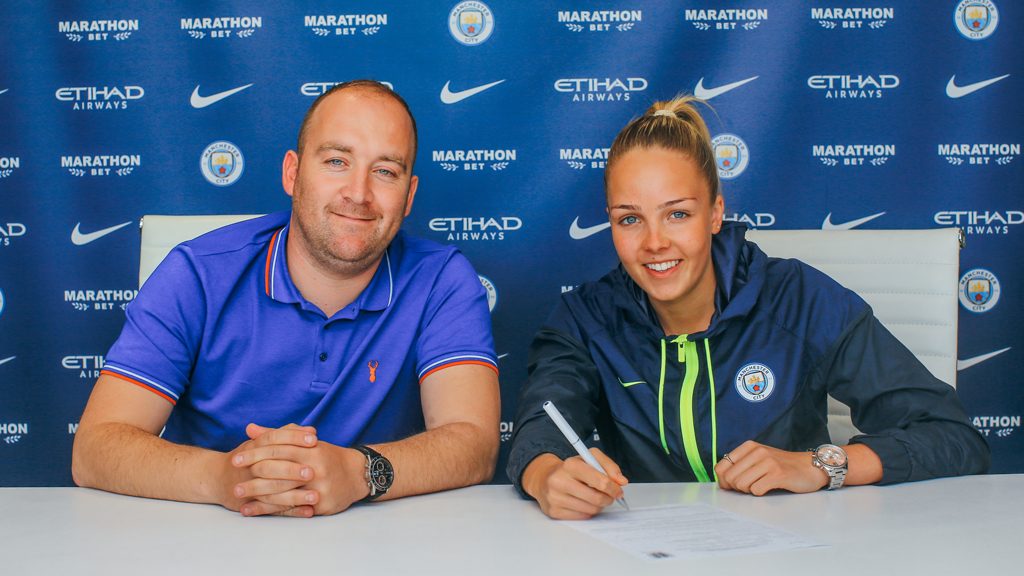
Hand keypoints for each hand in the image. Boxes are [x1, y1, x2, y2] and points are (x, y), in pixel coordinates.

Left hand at [232, 423, 369, 515]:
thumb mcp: (306, 443)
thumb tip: (250, 428)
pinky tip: (252, 511)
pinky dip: (269, 511)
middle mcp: (315, 468)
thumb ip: (277, 435)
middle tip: (233, 483)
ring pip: (283, 493)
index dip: (255, 454)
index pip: (278, 449)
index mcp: (310, 450)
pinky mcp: (322, 505)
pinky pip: (291, 509)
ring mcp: (319, 487)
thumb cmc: (327, 457)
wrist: (358, 474)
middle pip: (278, 472)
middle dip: (253, 478)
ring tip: (238, 498)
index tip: (236, 459)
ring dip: (258, 496)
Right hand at [522, 449, 627, 519]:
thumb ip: (609, 466)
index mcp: (570, 465)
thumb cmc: (570, 469)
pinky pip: (582, 517)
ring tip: (594, 497)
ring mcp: (555, 498)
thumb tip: (621, 482)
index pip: (600, 481)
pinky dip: (588, 511)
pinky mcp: (553, 511)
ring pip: (591, 509)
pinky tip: (583, 502)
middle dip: (608, 498)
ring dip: (599, 505)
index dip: (614, 487)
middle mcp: (560, 481)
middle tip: (609, 495)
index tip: (618, 490)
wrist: (543, 478)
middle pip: (597, 498)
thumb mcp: (589, 458)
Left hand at [715, 440, 828, 495]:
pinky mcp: (778, 474)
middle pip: (730, 478)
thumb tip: (722, 482)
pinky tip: (769, 488)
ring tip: (760, 486)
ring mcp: (768, 462)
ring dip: (748, 491)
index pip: (721, 467)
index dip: (723, 481)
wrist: (810, 467)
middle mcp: (757, 451)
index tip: (732, 487)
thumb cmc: (782, 466)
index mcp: (749, 446)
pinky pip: (756, 490)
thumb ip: (741, 465)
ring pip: (741, 485)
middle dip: (736, 488)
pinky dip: (760, 493)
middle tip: (750, 488)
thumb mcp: (759, 458)